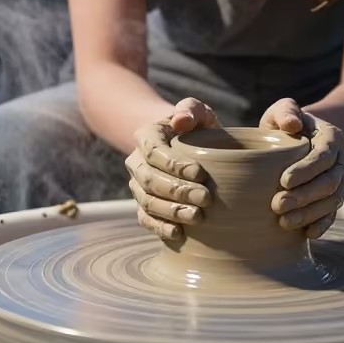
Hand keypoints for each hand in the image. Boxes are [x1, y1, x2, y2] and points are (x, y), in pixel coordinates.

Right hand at [125, 98, 219, 239]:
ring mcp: (138, 186)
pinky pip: (145, 219)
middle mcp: (136, 162)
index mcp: (146, 136)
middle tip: (206, 198)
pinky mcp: (144, 206)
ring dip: (171, 211)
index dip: (174, 164)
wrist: (190, 147)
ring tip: (197, 217)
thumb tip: (180, 119)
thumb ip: (191, 109)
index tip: (200, 173)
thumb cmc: (197, 128)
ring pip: (147, 201)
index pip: (154, 152)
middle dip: (177, 191)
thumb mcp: (198, 112)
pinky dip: (160, 227)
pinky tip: (179, 233)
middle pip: (149, 180)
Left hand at [260, 98, 343, 239]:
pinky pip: (332, 214)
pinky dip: (322, 225)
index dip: (306, 170)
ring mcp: (340, 181)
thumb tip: (293, 124)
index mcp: (331, 138)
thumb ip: (286, 110)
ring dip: (310, 214)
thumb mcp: (283, 110)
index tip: (283, 180)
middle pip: (330, 182)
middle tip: (277, 205)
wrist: (297, 138)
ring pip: (332, 201)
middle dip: (305, 196)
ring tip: (284, 222)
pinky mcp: (333, 198)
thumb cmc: (286, 123)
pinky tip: (307, 234)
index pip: (323, 156)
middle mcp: (341, 161)